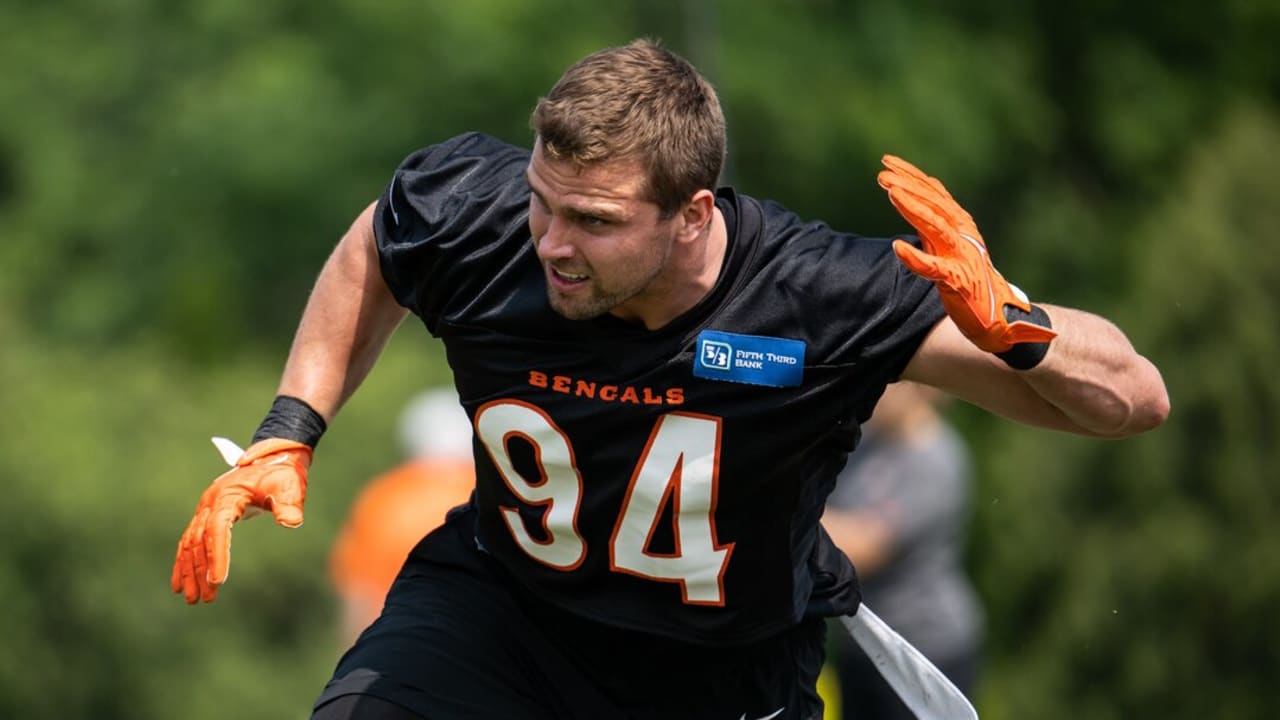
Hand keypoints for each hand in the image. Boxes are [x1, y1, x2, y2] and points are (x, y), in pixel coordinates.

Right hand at [171, 438, 311, 603]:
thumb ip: (289, 503)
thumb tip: (291, 522)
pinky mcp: (207, 515)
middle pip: (200, 540)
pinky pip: (190, 541)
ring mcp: (206, 509)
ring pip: (191, 544)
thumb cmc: (282, 474)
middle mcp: (210, 502)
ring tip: (193, 599)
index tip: (219, 580)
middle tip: (204, 599)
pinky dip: (184, 562)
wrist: (273, 460)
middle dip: (200, 571)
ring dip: (190, 571)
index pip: (218, 528)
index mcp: (228, 495)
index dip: (217, 554)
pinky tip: (181, 584)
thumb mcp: (289, 486)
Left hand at [877, 155, 1056, 353]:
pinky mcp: (958, 281)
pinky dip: (916, 258)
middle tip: (882, 173)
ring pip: (935, 226)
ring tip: (891, 192)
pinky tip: (897, 248)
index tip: (887, 161)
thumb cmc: (971, 279)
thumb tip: (922, 188)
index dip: (911, 176)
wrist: (1000, 315)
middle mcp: (963, 235)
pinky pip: (934, 267)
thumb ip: (936, 220)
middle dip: (907, 186)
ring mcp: (962, 256)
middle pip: (933, 204)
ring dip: (912, 208)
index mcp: (961, 224)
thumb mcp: (952, 243)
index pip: (934, 193)